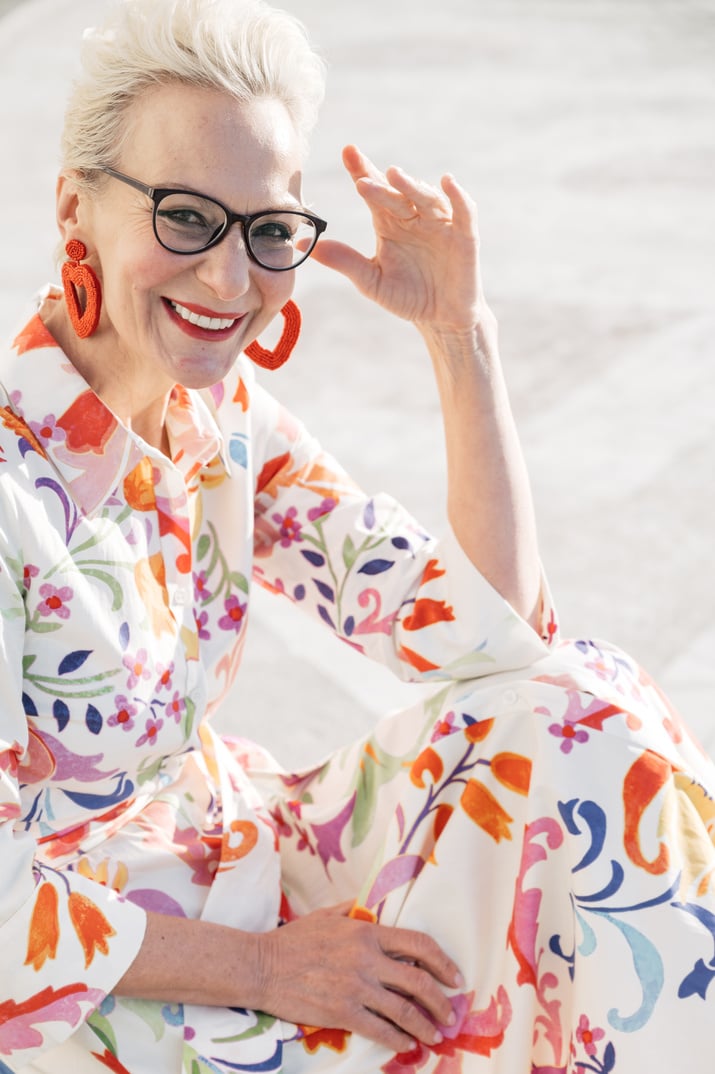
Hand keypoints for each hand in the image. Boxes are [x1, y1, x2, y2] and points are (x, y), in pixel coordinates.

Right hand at [253, 903, 462, 1052]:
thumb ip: (353, 912)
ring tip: (435, 1035)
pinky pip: (380, 1030)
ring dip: (425, 1026)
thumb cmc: (293, 940)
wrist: (262, 966)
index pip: (418, 944)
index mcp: (366, 932)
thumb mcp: (326, 916)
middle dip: (441, 1002)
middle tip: (451, 1013)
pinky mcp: (342, 1012)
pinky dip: (398, 1040)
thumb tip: (370, 908)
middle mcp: (367, 959)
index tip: (455, 977)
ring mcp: (356, 987)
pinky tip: (406, 1045)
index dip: (443, 962)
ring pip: (404, 1011)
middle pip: (419, 981)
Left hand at [310, 144, 483, 330]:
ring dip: (412, 186)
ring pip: (425, 197)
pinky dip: (458, 195)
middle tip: (362, 178)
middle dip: (381, 183)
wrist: (441, 319)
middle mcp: (414, 216)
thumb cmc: (407, 297)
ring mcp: (440, 223)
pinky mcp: (464, 235)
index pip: (374, 190)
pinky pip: (463, 210)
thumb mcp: (371, 281)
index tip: (347, 152)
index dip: (361, 170)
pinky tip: (447, 182)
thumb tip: (303, 242)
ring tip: (395, 176)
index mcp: (389, 222)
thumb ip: (343, 260)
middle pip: (396, 193)